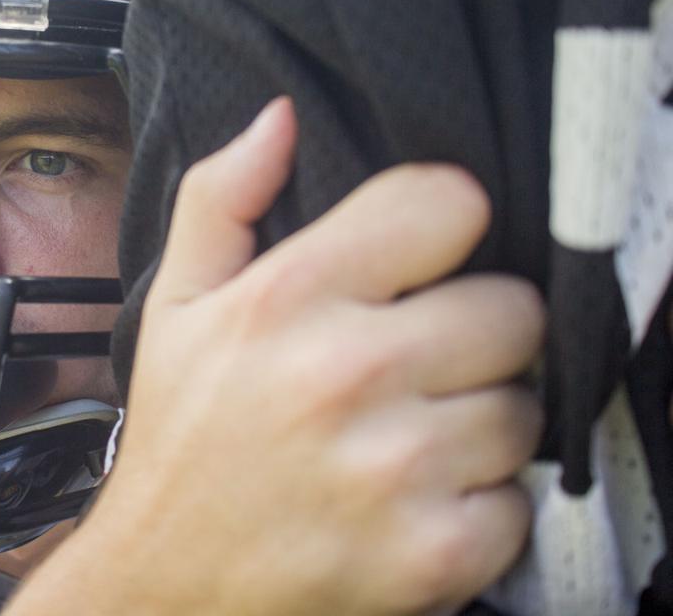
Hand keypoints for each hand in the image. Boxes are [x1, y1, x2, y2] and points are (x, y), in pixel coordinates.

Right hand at [51, 99, 543, 614]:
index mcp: (288, 297)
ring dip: (474, 423)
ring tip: (403, 439)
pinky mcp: (433, 552)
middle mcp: (346, 372)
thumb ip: (220, 197)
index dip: (440, 229)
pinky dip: (476, 506)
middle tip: (413, 364)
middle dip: (470, 333)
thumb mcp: (175, 305)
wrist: (165, 582)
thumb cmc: (180, 440)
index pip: (449, 203)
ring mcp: (395, 467)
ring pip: (522, 408)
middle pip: (512, 308)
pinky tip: (410, 502)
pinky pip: (519, 500)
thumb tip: (279, 119)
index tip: (419, 262)